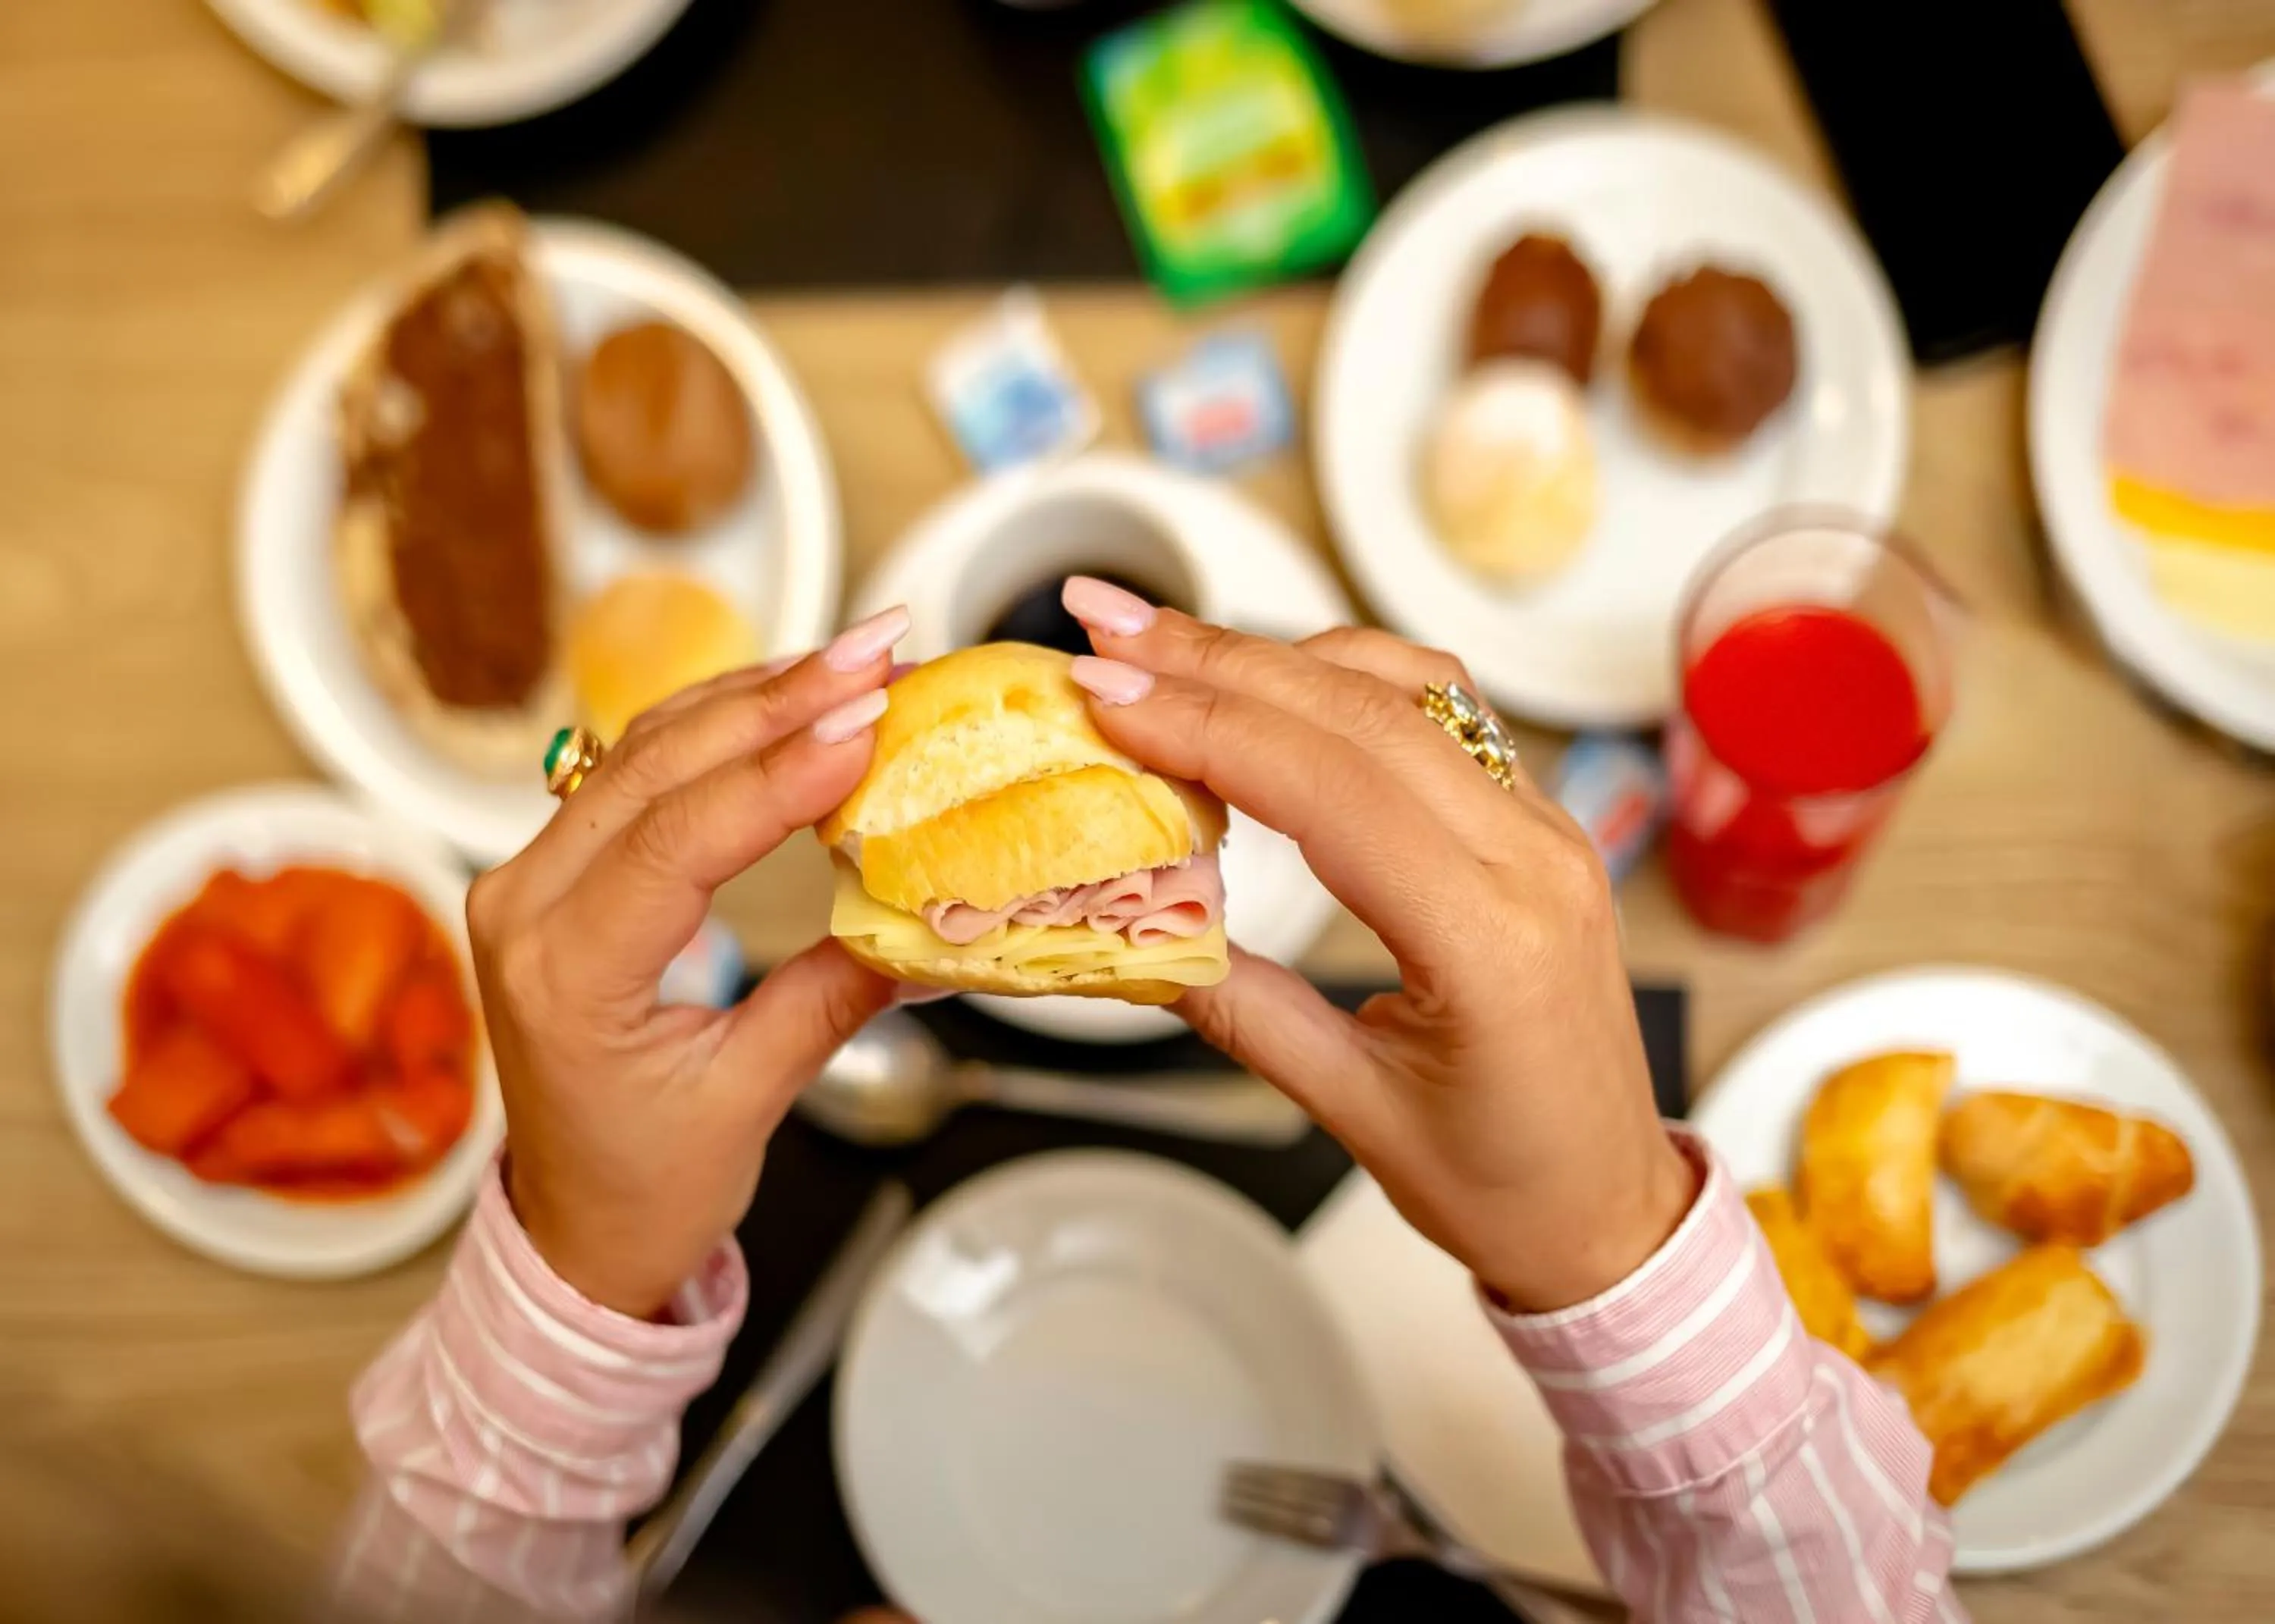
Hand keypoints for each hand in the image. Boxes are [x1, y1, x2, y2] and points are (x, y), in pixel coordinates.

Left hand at [466, 609, 910, 1318]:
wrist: (575, 1228)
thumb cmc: (647, 1185)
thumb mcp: (748, 1101)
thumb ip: (833, 997)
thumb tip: (939, 921)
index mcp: (561, 972)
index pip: (674, 841)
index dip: (777, 774)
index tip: (869, 719)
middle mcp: (526, 905)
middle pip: (657, 767)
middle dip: (780, 700)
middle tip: (884, 650)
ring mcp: (533, 878)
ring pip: (647, 750)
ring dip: (758, 696)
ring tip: (862, 656)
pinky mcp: (561, 870)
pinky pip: (640, 770)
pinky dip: (724, 726)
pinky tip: (796, 695)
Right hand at [1061, 580, 1695, 1312]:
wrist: (1612, 1207)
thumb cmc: (1501, 1181)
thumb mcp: (1352, 1112)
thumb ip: (1240, 1009)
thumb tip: (1130, 932)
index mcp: (1488, 939)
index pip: (1330, 786)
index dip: (1205, 724)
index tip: (1102, 689)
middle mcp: (1531, 857)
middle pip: (1361, 711)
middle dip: (1217, 658)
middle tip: (1103, 622)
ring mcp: (1545, 827)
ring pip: (1407, 688)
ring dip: (1277, 651)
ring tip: (1164, 640)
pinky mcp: (1538, 820)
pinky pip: (1442, 712)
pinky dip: (1343, 677)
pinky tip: (1270, 675)